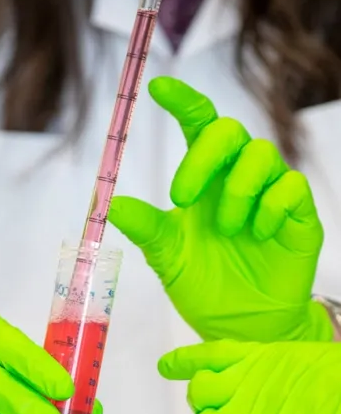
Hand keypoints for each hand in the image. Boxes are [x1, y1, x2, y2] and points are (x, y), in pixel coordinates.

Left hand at [107, 77, 328, 342]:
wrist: (243, 326)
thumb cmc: (204, 282)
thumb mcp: (167, 256)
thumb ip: (146, 228)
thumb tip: (111, 205)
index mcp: (203, 175)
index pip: (197, 122)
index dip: (182, 100)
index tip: (158, 87)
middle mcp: (236, 176)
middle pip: (229, 130)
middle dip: (202, 156)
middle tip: (180, 197)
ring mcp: (271, 194)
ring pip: (262, 155)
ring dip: (236, 190)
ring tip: (227, 229)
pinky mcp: (301, 216)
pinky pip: (292, 188)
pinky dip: (270, 208)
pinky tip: (257, 233)